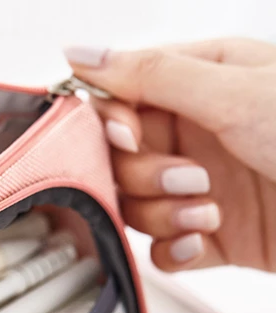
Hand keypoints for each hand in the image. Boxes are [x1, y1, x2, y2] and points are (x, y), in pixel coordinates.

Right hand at [64, 39, 275, 271]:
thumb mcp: (235, 91)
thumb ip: (153, 74)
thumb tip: (85, 54)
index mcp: (201, 86)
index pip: (121, 100)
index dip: (111, 123)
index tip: (128, 137)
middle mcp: (195, 136)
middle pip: (121, 161)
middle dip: (147, 175)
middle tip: (188, 177)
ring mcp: (198, 188)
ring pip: (135, 207)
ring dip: (164, 214)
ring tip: (208, 209)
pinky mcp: (208, 236)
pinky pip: (160, 250)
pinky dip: (174, 250)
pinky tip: (204, 239)